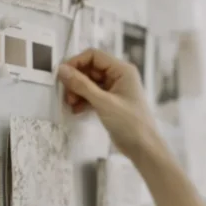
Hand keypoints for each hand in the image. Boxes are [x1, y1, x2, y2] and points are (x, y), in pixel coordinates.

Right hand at [58, 49, 163, 163]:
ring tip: (70, 104)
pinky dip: (83, 101)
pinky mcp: (110, 103)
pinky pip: (92, 96)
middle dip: (76, 80)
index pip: (94, 56)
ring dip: (78, 92)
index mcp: (122, 70)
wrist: (143, 149)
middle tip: (66, 95)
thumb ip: (82, 85)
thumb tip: (61, 70)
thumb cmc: (129, 123)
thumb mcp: (104, 103)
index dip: (76, 62)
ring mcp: (114, 90)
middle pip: (90, 69)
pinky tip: (76, 110)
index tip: (62, 75)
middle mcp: (118, 76)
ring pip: (89, 84)